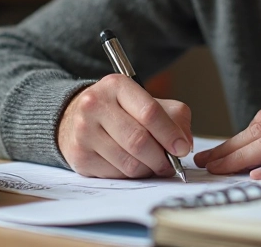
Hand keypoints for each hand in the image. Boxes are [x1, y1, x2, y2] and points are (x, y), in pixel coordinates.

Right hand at [57, 74, 192, 177]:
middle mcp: (95, 105)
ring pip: (128, 162)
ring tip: (153, 166)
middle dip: (161, 158)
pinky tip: (133, 166)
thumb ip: (173, 117)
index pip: (149, 112)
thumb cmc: (119, 110)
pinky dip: (131, 175)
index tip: (182, 148)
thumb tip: (185, 144)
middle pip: (139, 141)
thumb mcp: (145, 101)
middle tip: (171, 164)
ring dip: (148, 169)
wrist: (75, 117)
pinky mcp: (80, 156)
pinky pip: (116, 174)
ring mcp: (83, 132)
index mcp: (116, 85)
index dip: (170, 134)